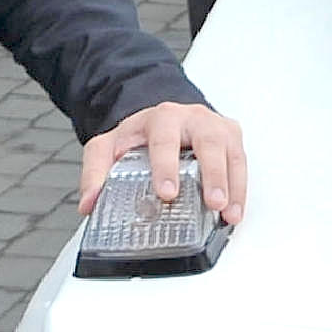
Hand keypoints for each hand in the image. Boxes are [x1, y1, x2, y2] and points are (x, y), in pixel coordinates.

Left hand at [80, 96, 245, 223]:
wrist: (164, 118)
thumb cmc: (141, 135)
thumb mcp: (109, 147)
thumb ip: (96, 172)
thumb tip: (89, 202)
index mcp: (162, 117)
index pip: (165, 140)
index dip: (167, 166)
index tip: (167, 192)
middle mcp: (193, 118)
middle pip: (208, 143)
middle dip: (212, 174)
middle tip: (212, 202)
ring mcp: (216, 127)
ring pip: (230, 153)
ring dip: (233, 185)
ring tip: (228, 213)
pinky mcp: (231, 138)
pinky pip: (241, 163)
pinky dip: (241, 189)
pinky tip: (235, 210)